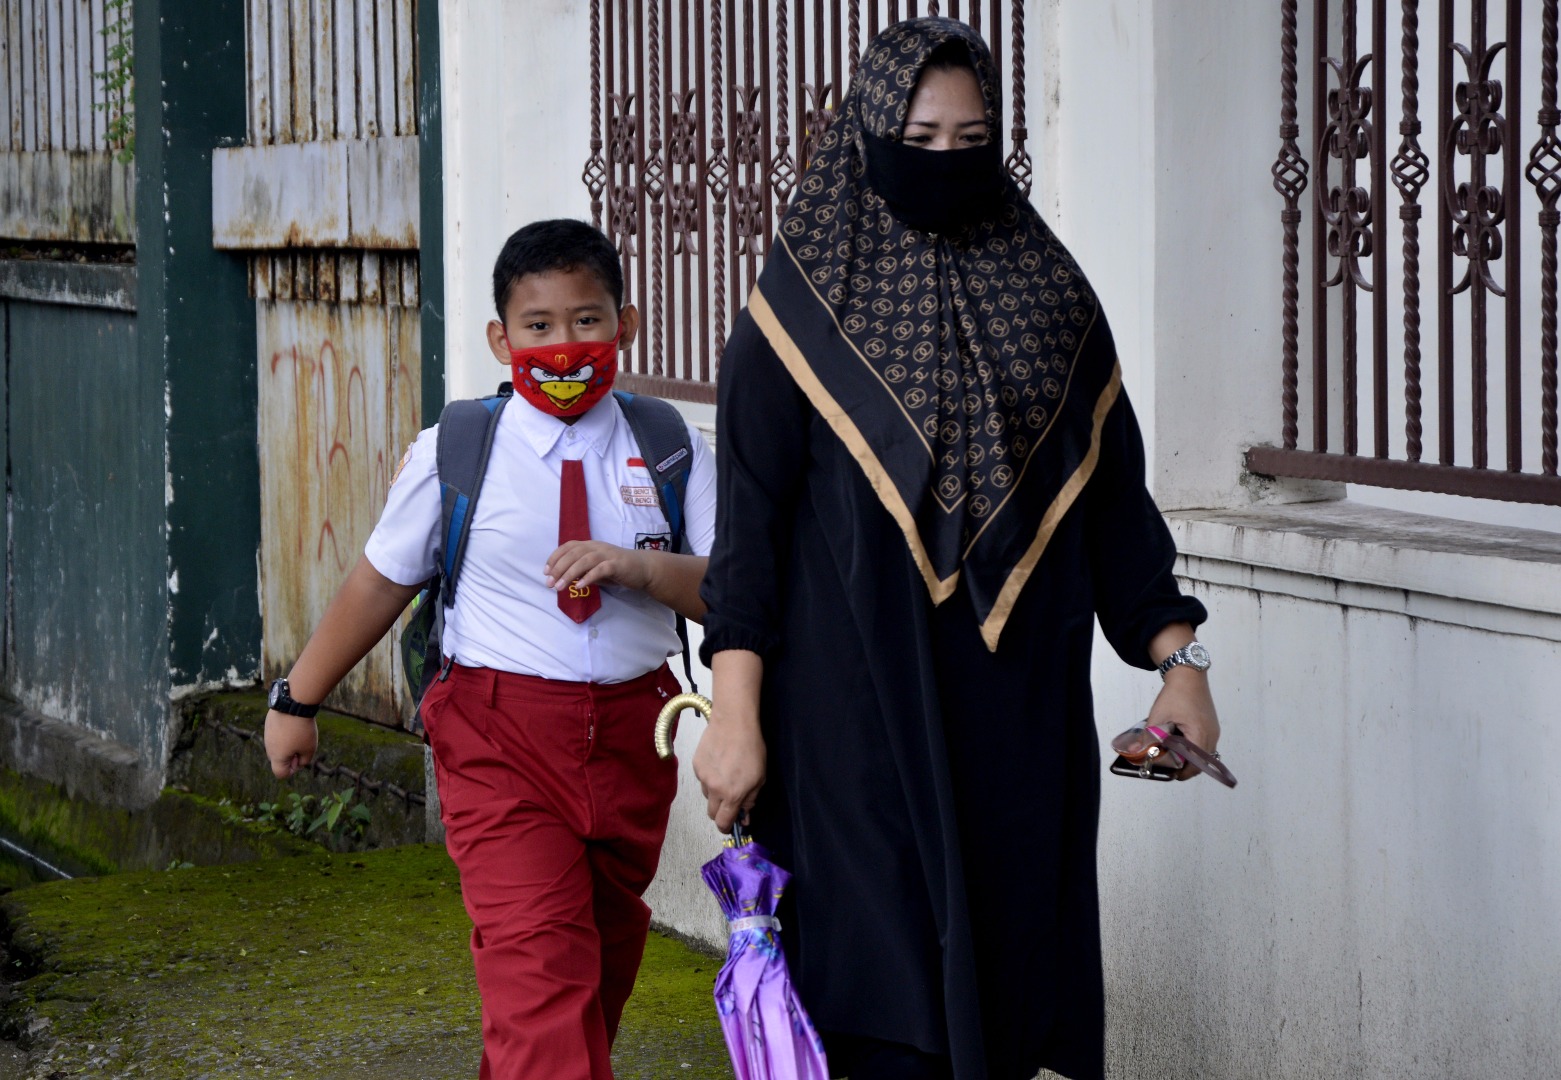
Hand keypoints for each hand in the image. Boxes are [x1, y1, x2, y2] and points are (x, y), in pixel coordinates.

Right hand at [264, 710, 317, 778]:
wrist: (293, 704)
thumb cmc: (302, 730)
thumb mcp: (310, 748)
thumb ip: (304, 760)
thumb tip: (297, 762)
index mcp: (276, 757)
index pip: (280, 773)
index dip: (292, 770)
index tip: (300, 757)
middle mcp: (269, 748)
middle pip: (279, 760)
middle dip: (291, 756)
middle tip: (301, 744)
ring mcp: (267, 735)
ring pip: (278, 746)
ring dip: (288, 744)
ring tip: (298, 732)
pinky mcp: (269, 724)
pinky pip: (277, 734)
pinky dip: (285, 732)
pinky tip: (294, 723)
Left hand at [544, 540, 649, 593]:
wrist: (644, 568)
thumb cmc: (619, 569)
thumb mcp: (596, 569)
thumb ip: (582, 572)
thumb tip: (564, 578)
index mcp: (590, 545)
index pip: (568, 547)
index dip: (555, 557)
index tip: (546, 572)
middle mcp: (597, 547)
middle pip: (573, 553)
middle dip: (558, 568)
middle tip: (549, 583)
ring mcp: (607, 555)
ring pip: (584, 560)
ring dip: (569, 573)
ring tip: (559, 587)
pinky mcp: (617, 564)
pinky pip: (600, 569)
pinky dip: (588, 577)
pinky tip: (579, 586)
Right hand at [691, 705, 766, 832]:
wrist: (733, 723)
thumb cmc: (751, 747)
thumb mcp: (760, 777)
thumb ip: (750, 799)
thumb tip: (745, 816)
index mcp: (732, 794)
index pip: (723, 822)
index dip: (726, 827)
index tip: (729, 825)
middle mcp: (714, 789)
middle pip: (712, 813)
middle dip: (720, 811)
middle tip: (730, 800)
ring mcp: (703, 777)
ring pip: (707, 795)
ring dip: (715, 792)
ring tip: (726, 774)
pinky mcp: (696, 765)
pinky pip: (702, 779)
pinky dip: (709, 777)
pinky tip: (719, 763)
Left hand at [1143, 669, 1219, 780]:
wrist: (1188, 674)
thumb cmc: (1176, 694)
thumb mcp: (1158, 716)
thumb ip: (1148, 737)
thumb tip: (1135, 752)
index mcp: (1200, 734)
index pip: (1195, 764)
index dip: (1182, 773)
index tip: (1169, 775)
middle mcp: (1211, 735)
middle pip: (1201, 762)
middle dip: (1185, 768)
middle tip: (1169, 768)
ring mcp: (1213, 731)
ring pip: (1203, 754)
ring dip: (1190, 758)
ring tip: (1172, 757)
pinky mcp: (1211, 726)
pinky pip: (1204, 745)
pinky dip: (1193, 749)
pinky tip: (1179, 744)